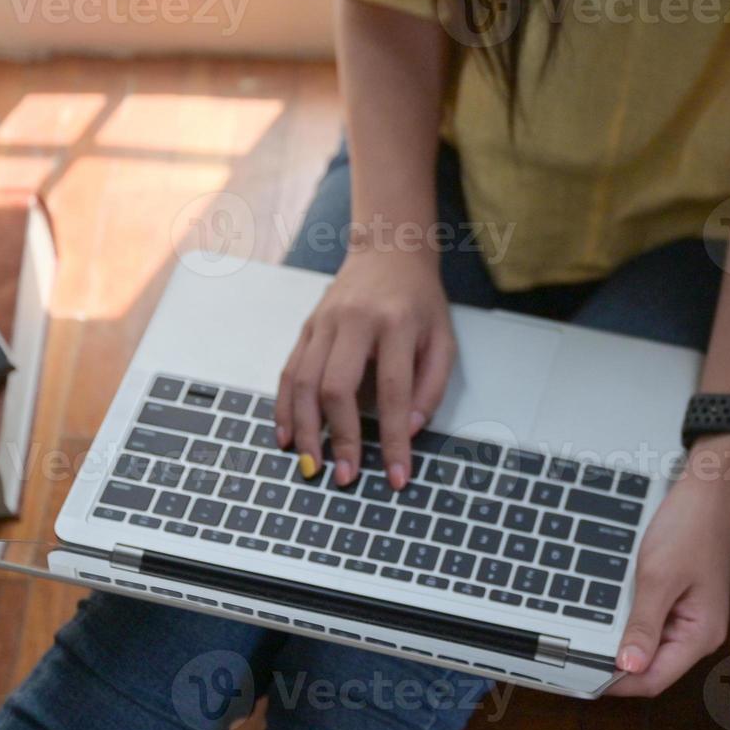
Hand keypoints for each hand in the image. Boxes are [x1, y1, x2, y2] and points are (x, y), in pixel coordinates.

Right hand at [274, 249, 452, 487]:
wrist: (390, 251)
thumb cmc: (420, 302)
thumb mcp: (443, 338)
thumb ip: (432, 386)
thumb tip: (409, 431)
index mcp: (396, 324)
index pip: (393, 391)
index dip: (393, 438)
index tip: (395, 476)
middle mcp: (354, 321)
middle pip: (337, 387)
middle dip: (340, 437)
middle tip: (344, 477)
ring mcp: (324, 323)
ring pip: (305, 382)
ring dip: (305, 430)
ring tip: (312, 465)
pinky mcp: (307, 327)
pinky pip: (289, 372)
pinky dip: (285, 408)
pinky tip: (286, 436)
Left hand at [604, 470, 729, 696]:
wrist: (706, 494)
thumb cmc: (691, 528)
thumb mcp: (658, 578)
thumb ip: (643, 625)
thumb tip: (628, 666)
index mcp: (701, 634)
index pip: (655, 678)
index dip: (619, 682)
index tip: (586, 672)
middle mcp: (699, 633)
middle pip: (652, 667)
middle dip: (619, 662)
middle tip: (583, 651)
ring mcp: (690, 619)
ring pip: (650, 647)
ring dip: (625, 641)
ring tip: (598, 627)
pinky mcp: (681, 605)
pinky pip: (653, 626)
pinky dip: (632, 622)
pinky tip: (617, 610)